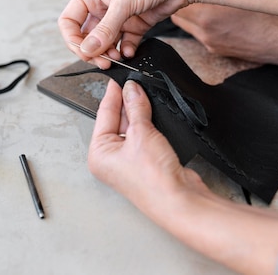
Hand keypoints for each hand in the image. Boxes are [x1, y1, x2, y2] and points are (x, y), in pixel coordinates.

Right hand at [58, 0, 200, 65]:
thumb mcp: (124, 1)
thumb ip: (105, 28)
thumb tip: (88, 48)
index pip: (69, 20)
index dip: (73, 39)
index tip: (85, 52)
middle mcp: (103, 3)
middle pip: (87, 35)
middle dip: (93, 50)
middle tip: (102, 60)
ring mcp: (120, 15)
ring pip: (105, 42)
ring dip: (109, 53)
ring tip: (117, 57)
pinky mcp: (136, 23)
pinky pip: (125, 42)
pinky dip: (126, 50)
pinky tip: (131, 51)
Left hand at [91, 79, 277, 274]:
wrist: (178, 199)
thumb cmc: (153, 179)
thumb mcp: (141, 134)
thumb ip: (136, 107)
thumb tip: (131, 89)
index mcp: (98, 154)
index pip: (103, 115)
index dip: (113, 94)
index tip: (118, 78)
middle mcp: (111, 159)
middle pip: (117, 121)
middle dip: (127, 102)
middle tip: (135, 82)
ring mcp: (129, 161)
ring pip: (132, 127)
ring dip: (139, 112)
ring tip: (145, 92)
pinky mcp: (147, 161)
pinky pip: (144, 135)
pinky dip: (149, 123)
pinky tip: (154, 111)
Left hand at [172, 4, 277, 67]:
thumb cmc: (268, 14)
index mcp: (209, 13)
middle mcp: (205, 30)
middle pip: (177, 13)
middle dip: (182, 2)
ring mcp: (209, 41)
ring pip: (185, 24)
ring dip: (190, 14)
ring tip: (205, 3)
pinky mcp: (214, 49)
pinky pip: (198, 34)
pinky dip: (202, 25)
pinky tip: (217, 18)